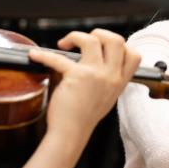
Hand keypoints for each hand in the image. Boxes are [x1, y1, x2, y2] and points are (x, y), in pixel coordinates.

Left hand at [29, 28, 140, 143]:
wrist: (71, 133)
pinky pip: (58, 57)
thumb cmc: (83, 117)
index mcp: (119, 82)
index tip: (104, 47)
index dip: (120, 45)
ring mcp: (95, 75)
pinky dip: (42, 55)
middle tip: (84, 41)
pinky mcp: (76, 76)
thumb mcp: (106, 98)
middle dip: (99, 33)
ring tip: (64, 44)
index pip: (134, 55)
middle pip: (116, 40)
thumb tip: (99, 62)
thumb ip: (107, 80)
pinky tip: (34, 55)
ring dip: (75, 36)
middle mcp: (111, 77)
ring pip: (92, 40)